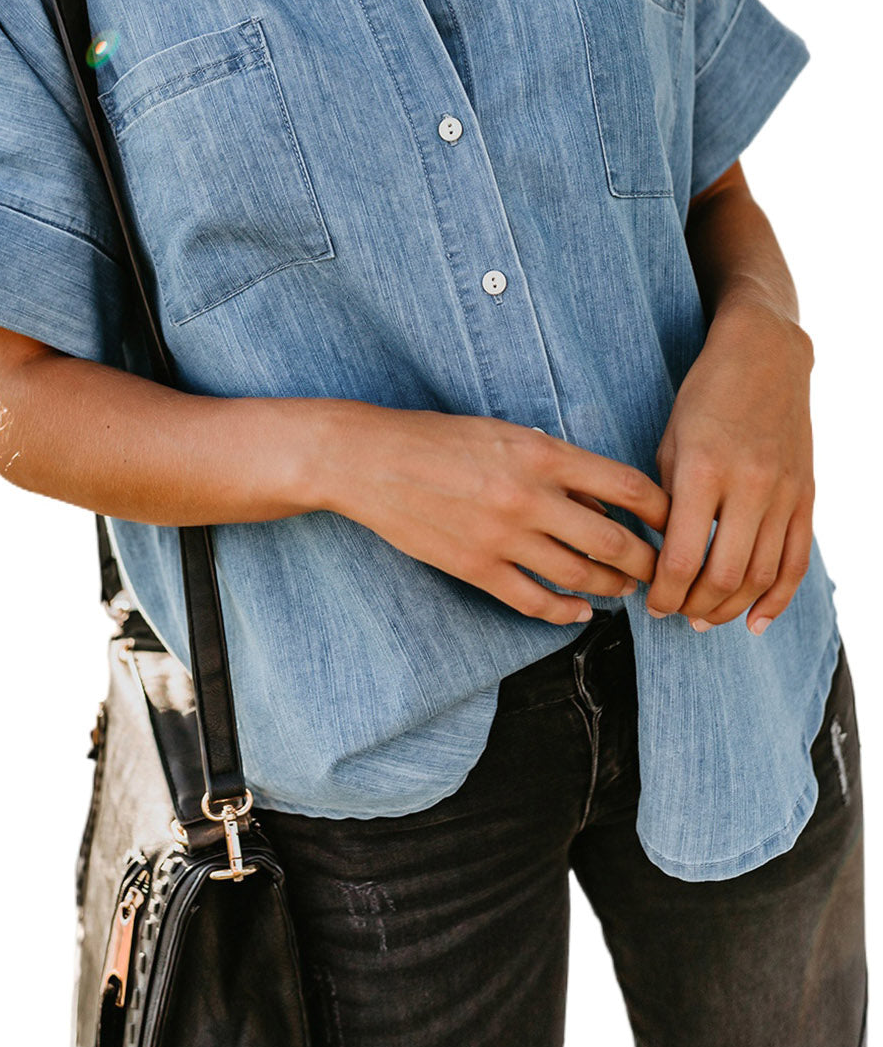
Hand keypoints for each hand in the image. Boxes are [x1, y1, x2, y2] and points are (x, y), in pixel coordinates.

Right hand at [315, 403, 669, 624]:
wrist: (370, 460)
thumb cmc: (440, 439)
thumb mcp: (507, 434)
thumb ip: (558, 466)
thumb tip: (604, 507)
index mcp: (542, 453)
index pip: (627, 486)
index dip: (662, 510)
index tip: (676, 522)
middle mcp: (530, 497)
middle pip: (615, 541)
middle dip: (647, 562)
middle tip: (661, 569)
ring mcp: (503, 537)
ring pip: (581, 576)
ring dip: (612, 588)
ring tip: (624, 590)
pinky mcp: (476, 568)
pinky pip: (534, 601)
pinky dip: (565, 612)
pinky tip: (579, 612)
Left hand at [646, 301, 815, 633]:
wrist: (765, 356)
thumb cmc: (705, 396)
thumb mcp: (670, 442)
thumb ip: (667, 500)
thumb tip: (661, 556)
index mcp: (703, 471)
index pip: (683, 558)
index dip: (664, 594)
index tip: (652, 604)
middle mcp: (749, 486)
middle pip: (724, 576)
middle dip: (695, 607)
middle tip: (676, 615)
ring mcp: (784, 493)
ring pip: (762, 576)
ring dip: (731, 608)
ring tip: (706, 619)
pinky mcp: (805, 496)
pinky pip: (796, 561)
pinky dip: (777, 599)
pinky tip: (756, 621)